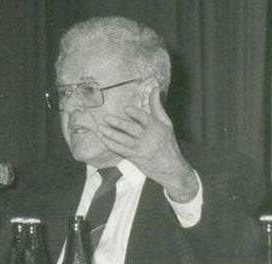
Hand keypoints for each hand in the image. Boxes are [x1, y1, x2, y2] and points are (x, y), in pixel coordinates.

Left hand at [99, 84, 198, 201]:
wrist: (171, 168)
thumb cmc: (168, 143)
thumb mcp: (166, 123)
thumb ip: (157, 106)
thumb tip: (154, 88)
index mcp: (156, 128)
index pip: (145, 119)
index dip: (135, 113)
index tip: (126, 109)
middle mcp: (148, 138)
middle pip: (131, 129)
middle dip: (118, 124)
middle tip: (106, 118)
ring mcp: (140, 149)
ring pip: (123, 140)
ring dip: (110, 134)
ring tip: (100, 128)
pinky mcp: (135, 158)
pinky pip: (120, 150)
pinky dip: (111, 144)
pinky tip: (104, 139)